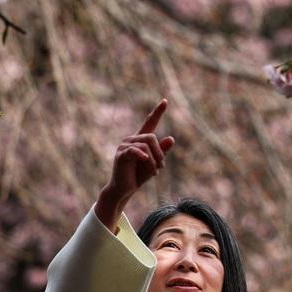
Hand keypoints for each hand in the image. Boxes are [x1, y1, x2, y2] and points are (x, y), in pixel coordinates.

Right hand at [95, 99, 174, 231]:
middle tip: (161, 167)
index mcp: (141, 140)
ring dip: (154, 160)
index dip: (157, 112)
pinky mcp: (121, 155)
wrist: (125, 190)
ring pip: (146, 145)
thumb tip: (171, 138)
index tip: (165, 101)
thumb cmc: (139, 175)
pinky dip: (143, 157)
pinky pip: (135, 151)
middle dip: (160, 153)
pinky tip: (145, 161)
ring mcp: (125, 146)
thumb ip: (162, 152)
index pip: (150, 122)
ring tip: (154, 172)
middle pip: (151, 137)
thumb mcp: (155, 163)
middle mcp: (132, 139)